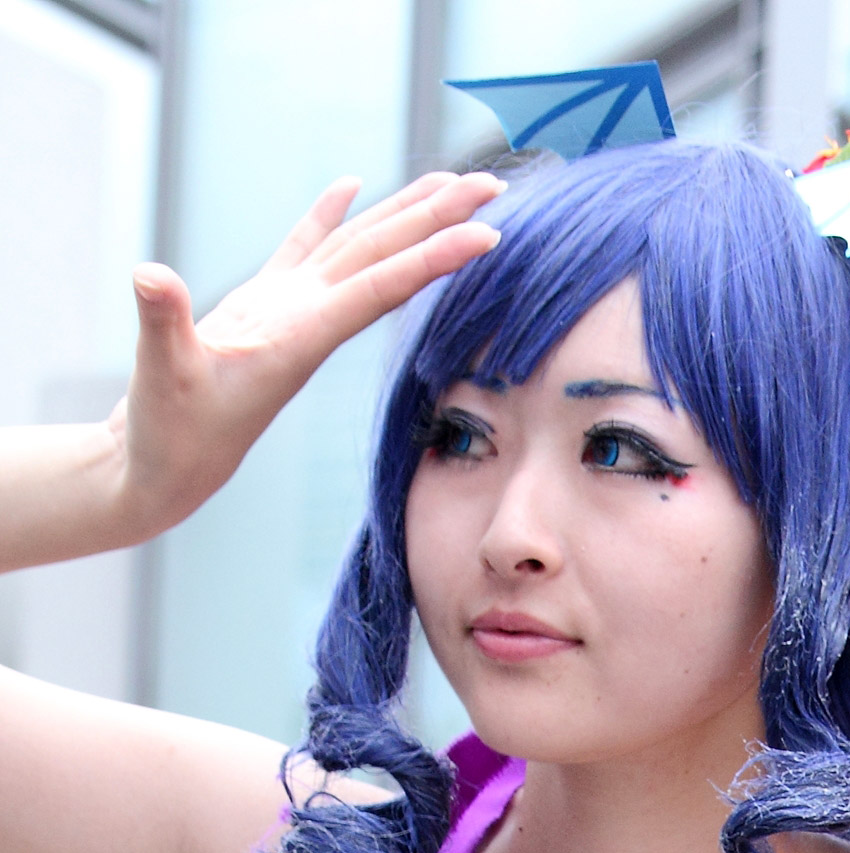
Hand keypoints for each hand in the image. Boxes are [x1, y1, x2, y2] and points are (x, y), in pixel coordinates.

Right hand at [115, 172, 500, 539]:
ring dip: (402, 214)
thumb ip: (162, 325)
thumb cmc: (169, 434)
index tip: (486, 234)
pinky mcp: (260, 307)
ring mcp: (287, 311)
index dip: (433, 258)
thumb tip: (151, 276)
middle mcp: (308, 321)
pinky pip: (304, 250)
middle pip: (386, 258)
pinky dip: (326, 216)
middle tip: (493, 184)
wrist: (165, 470)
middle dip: (439, 220)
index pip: (381, 287)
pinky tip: (350, 185)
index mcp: (301, 337)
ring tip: (447, 180)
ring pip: (357, 248)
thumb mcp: (164, 377)